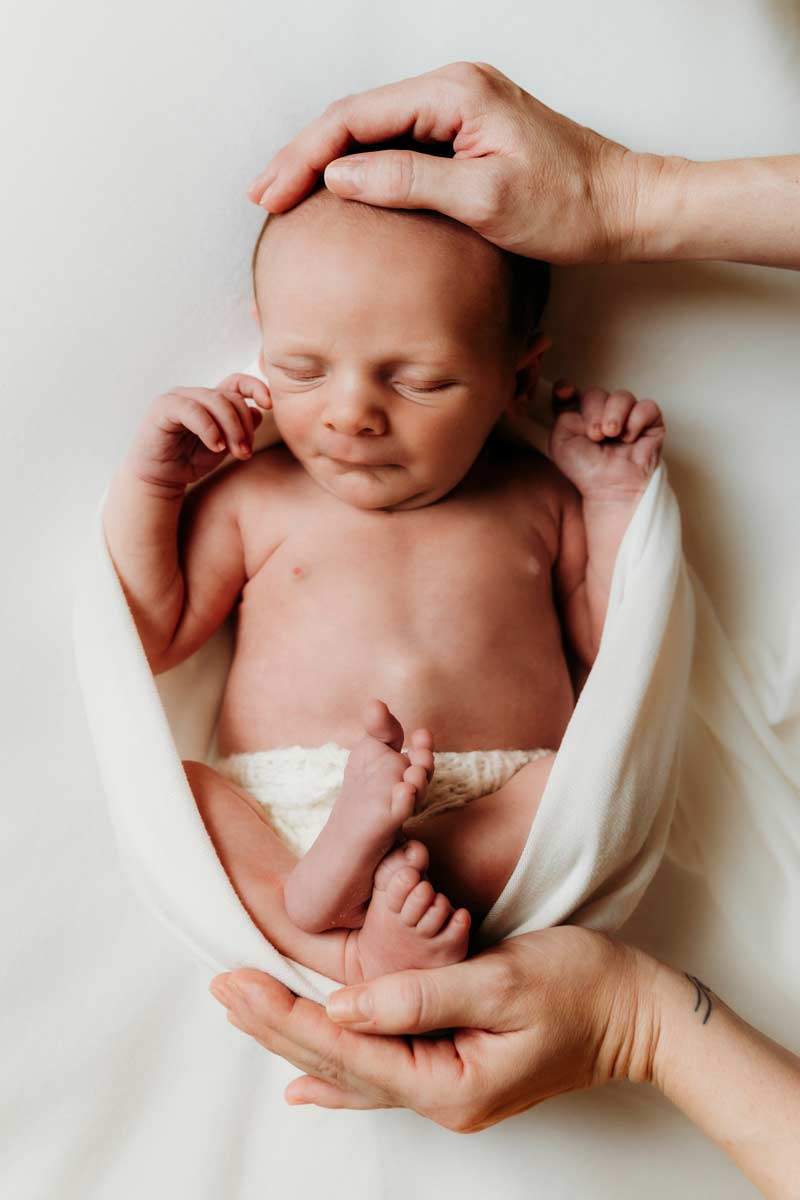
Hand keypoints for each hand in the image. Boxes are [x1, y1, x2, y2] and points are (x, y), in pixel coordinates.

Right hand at [124, 373, 267, 492]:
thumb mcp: (224, 445)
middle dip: (244, 426)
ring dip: (232, 429)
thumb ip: (240, 428)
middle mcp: (196, 394)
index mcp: (212, 400)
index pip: (238, 382)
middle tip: (245, 452)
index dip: (256, 387)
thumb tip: (259, 411)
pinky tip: (216, 446)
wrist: (160, 479)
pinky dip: (210, 429)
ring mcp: (179, 398)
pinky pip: (194, 411)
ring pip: (216, 401)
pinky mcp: (164, 407)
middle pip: (232, 398)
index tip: (268, 404)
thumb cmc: (190, 461)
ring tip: (235, 452)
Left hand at [208, 927, 655, 1131]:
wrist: (639, 1010)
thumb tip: (341, 1006)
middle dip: (275, 1025)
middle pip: (338, 1066)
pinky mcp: (456, 1070)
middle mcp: (441, 1097)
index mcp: (450, 1081)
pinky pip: (380, 1075)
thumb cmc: (583, 985)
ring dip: (294, 1040)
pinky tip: (306, 1084)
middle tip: (221, 987)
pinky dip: (337, 1071)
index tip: (237, 983)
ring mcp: (448, 1089)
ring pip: (352, 1070)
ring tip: (244, 1013)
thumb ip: (419, 996)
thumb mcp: (503, 980)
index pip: (347, 1052)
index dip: (286, 1017)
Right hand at [245, 61, 647, 265]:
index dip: (305, 155)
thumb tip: (339, 176)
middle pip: (358, 118)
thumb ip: (408, 183)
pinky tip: (342, 194)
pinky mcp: (470, 134)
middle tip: (265, 198)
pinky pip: (403, 146)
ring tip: (289, 197)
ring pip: (376, 131)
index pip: (356, 118)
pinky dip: (365, 169)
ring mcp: (462, 109)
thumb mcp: (484, 201)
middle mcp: (455, 88)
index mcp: (456, 93)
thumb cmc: (569, 207)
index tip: (271, 194)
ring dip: (330, 162)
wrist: (625, 207)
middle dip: (305, 157)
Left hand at [547, 380, 664, 499]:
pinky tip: (629, 438)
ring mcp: (626, 417)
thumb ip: (561, 415)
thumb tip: (574, 398)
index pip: (572, 393)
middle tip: (595, 435)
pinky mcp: (649, 422)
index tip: (564, 393)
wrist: (611, 486)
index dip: (567, 388)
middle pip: (596, 393)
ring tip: (611, 435)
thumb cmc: (587, 470)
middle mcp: (602, 415)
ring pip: (622, 396)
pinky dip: (636, 420)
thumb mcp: (560, 442)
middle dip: (593, 411)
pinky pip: (646, 406)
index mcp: (579, 418)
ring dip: (614, 414)